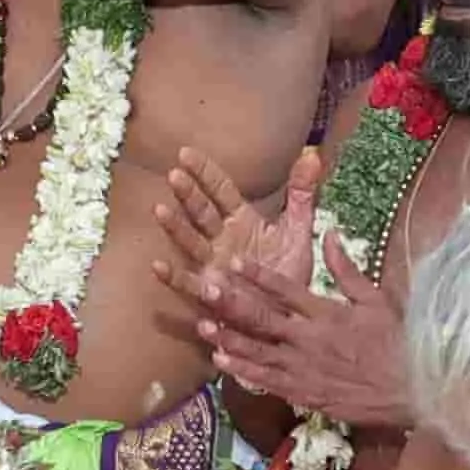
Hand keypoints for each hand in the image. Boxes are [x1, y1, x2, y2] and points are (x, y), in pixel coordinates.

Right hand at [155, 145, 298, 313]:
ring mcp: (213, 265)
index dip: (205, 172)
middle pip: (202, 212)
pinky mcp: (211, 294)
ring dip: (175, 228)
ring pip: (191, 242)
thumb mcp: (297, 232)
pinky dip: (174, 277)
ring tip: (160, 210)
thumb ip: (302, 196)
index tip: (186, 152)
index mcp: (241, 221)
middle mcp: (221, 240)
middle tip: (174, 175)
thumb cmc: (288, 274)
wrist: (290, 317)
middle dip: (188, 194)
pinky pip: (189, 284)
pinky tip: (157, 266)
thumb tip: (312, 155)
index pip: (220, 190)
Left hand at [197, 182, 406, 421]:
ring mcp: (304, 368)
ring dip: (228, 338)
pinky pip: (267, 381)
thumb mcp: (376, 300)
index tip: (234, 262)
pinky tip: (221, 361)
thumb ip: (347, 269)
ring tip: (202, 325)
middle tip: (206, 289)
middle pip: (264, 318)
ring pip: (258, 351)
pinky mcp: (304, 392)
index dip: (258, 275)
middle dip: (232, 303)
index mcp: (327, 313)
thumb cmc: (396, 343)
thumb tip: (329, 234)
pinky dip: (243, 371)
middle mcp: (310, 339)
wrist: (411, 390)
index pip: (286, 289)